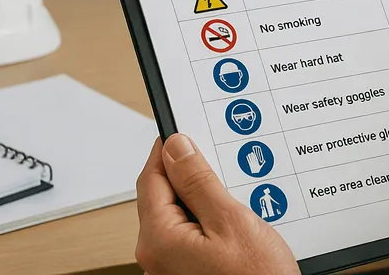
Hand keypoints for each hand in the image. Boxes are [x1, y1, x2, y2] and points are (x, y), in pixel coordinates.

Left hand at [135, 134, 297, 274]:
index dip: (167, 149)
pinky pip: (191, 237)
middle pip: (163, 197)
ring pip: (180, 217)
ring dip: (204, 201)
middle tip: (222, 162)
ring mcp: (171, 269)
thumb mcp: (231, 221)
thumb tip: (176, 147)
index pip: (151, 178)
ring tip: (237, 198)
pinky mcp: (188, 274)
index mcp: (158, 240)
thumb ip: (199, 182)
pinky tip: (237, 223)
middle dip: (191, 176)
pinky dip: (210, 224)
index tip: (184, 129)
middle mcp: (156, 257)